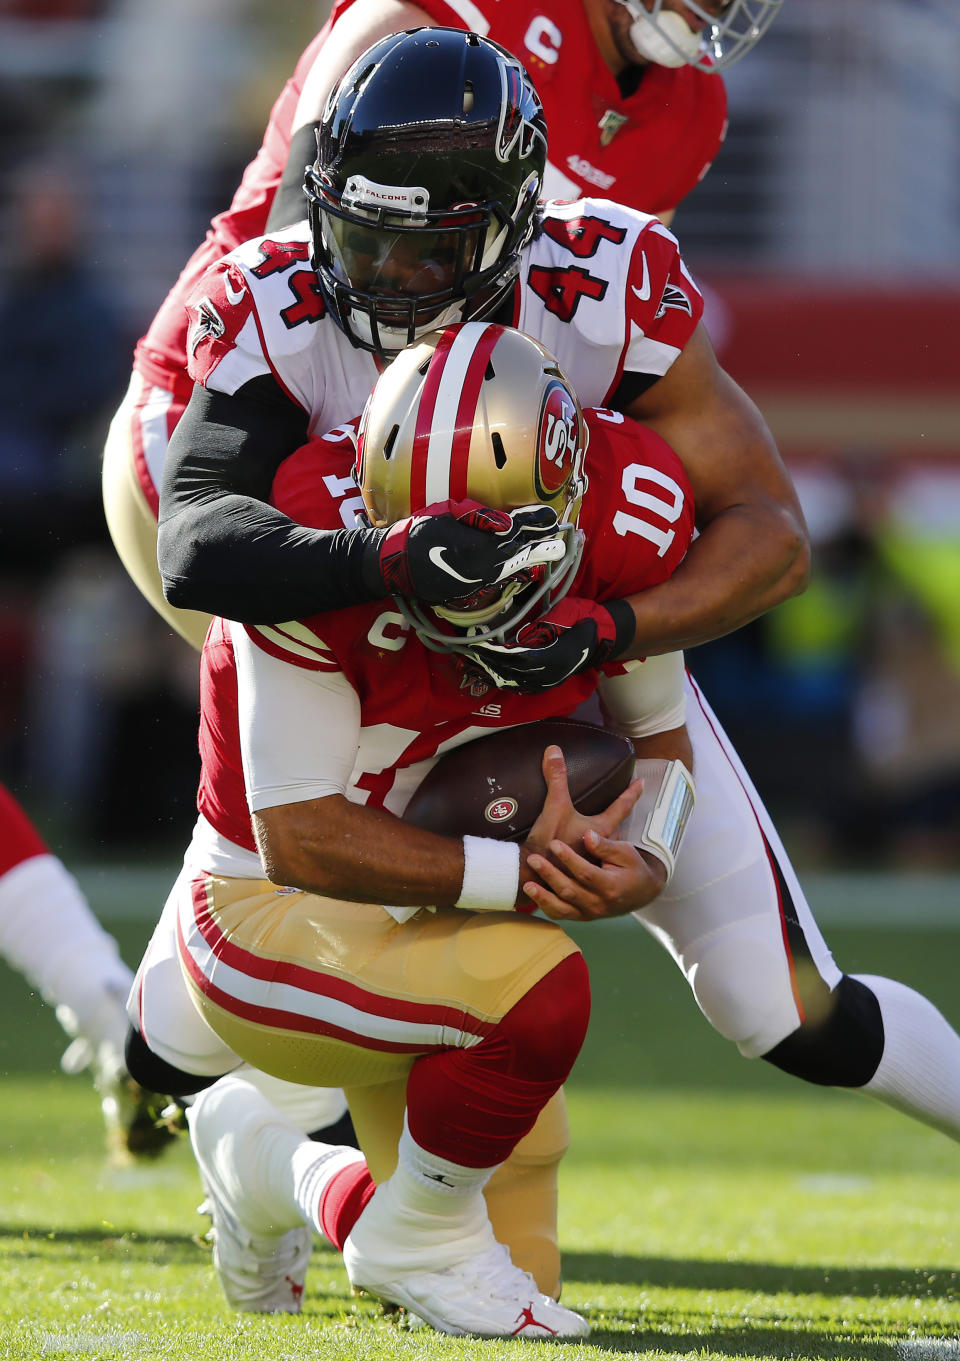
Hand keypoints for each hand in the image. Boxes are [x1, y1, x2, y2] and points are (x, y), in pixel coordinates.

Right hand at [363, 500, 561, 604]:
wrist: (393, 565)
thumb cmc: (417, 532)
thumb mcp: (445, 514)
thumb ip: (478, 518)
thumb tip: (507, 525)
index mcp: (477, 545)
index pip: (513, 531)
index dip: (533, 523)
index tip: (551, 516)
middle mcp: (482, 567)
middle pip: (518, 554)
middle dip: (539, 545)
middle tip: (561, 539)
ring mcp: (477, 582)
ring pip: (510, 568)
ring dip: (530, 559)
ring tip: (549, 551)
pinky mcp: (470, 590)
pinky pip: (497, 578)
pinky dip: (513, 571)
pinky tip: (524, 566)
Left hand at [466, 596, 634, 691]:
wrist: (603, 637)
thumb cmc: (584, 619)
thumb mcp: (561, 615)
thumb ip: (539, 626)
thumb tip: (514, 634)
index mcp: (551, 656)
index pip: (514, 657)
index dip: (494, 652)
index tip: (476, 644)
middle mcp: (547, 674)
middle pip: (509, 672)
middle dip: (486, 662)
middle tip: (465, 653)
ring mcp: (547, 681)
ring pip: (512, 682)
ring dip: (490, 673)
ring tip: (471, 663)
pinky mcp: (546, 684)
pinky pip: (519, 686)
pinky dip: (502, 679)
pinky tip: (489, 673)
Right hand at [516, 745, 643, 910]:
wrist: (533, 873)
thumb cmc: (549, 842)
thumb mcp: (554, 807)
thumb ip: (556, 778)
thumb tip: (554, 751)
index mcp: (601, 830)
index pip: (622, 807)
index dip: (631, 793)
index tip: (642, 783)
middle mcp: (601, 847)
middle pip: (617, 829)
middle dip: (621, 819)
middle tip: (625, 809)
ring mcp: (592, 860)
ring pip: (606, 846)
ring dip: (607, 838)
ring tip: (605, 831)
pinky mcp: (579, 870)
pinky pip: (592, 858)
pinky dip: (592, 851)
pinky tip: (583, 850)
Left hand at [522, 830, 666, 922]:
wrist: (641, 893)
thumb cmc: (632, 867)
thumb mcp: (626, 852)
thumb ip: (605, 846)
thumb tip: (587, 835)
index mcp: (611, 886)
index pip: (586, 873)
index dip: (569, 859)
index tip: (554, 843)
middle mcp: (599, 904)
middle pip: (570, 891)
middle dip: (550, 875)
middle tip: (533, 859)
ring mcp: (589, 913)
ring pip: (562, 908)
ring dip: (543, 897)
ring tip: (527, 884)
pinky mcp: (581, 917)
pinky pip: (561, 915)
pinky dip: (545, 907)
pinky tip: (532, 895)